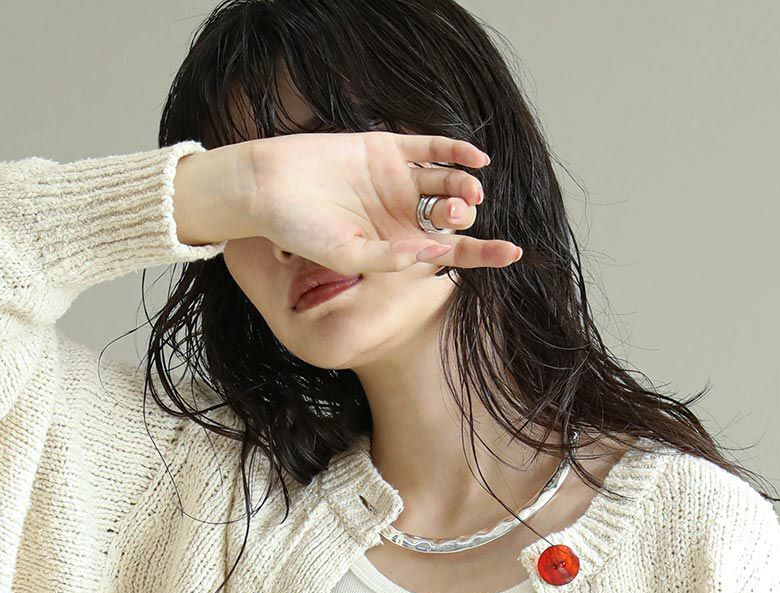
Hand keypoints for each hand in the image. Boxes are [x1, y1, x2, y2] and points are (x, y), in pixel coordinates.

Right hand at [175, 132, 522, 273]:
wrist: (266, 187)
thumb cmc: (300, 231)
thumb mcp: (348, 254)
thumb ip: (392, 257)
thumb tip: (438, 251)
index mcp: (397, 246)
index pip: (451, 253)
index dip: (484, 254)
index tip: (513, 253)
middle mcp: (402, 214)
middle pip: (453, 217)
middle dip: (463, 218)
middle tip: (451, 216)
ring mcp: (396, 180)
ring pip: (446, 184)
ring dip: (463, 189)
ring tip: (467, 193)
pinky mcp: (386, 148)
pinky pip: (430, 148)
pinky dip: (455, 151)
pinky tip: (476, 159)